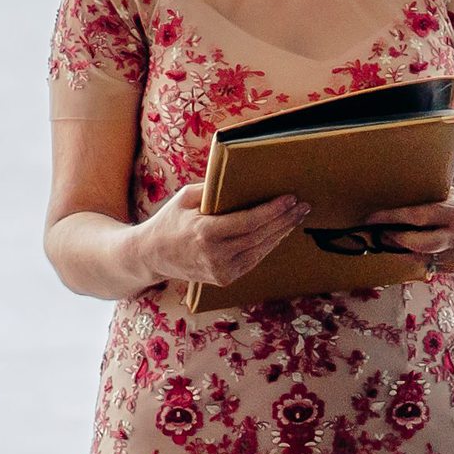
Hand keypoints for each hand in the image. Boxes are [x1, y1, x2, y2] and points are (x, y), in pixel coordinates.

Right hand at [134, 184, 309, 288]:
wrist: (151, 256)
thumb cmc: (169, 220)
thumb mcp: (185, 197)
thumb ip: (212, 188)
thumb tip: (240, 174)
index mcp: (205, 233)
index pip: (248, 222)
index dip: (273, 211)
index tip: (290, 198)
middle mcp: (215, 255)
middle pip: (259, 236)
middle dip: (284, 220)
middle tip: (302, 205)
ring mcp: (220, 271)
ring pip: (260, 250)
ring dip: (281, 233)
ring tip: (297, 216)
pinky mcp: (224, 279)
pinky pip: (253, 260)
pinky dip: (268, 246)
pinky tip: (280, 232)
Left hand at [357, 194, 453, 270]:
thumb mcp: (447, 193)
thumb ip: (425, 194)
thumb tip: (389, 191)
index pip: (418, 217)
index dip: (392, 218)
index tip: (372, 218)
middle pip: (420, 244)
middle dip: (395, 239)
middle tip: (379, 232)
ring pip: (419, 257)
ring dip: (399, 249)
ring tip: (388, 238)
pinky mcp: (453, 267)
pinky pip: (425, 265)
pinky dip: (412, 256)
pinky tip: (407, 247)